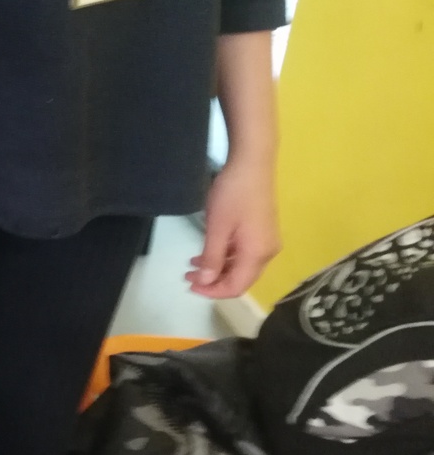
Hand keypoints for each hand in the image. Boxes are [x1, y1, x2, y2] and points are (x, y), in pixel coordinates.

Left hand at [187, 158, 281, 297]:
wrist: (252, 163)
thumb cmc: (233, 194)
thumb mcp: (217, 228)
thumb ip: (212, 258)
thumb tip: (206, 283)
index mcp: (258, 254)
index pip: (236, 286)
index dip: (213, 292)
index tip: (190, 287)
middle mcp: (267, 252)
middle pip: (240, 279)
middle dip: (213, 282)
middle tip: (187, 277)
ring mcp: (266, 241)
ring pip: (240, 266)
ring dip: (216, 269)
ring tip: (191, 267)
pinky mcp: (261, 231)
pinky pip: (242, 252)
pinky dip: (224, 256)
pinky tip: (205, 253)